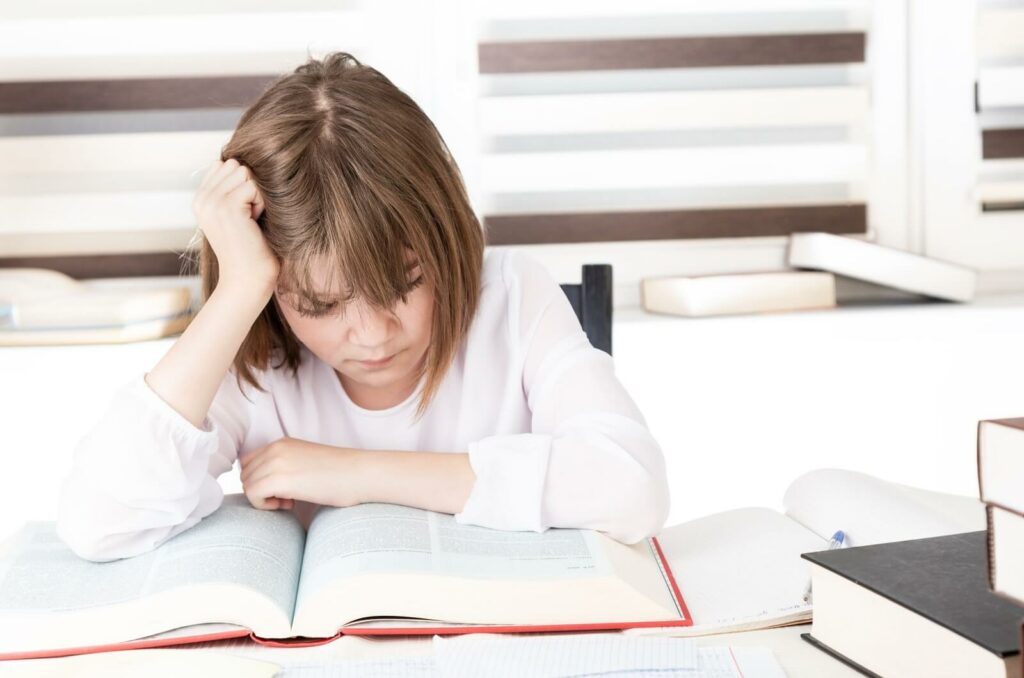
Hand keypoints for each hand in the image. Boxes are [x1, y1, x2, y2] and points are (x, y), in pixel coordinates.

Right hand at [192, 157, 278, 286]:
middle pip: (237, 165)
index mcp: (201, 199)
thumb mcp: (238, 215)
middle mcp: (202, 198)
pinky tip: (255, 221)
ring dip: (258, 194)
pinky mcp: (226, 206)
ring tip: (252, 219)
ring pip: (246, 172)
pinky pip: (254, 185)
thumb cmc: (251, 250)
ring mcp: (212, 201)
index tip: (245, 211)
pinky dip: (262, 202)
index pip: (225, 165)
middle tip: (250, 216)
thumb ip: (233, 189)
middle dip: (251, 187)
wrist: (247, 280)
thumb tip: (239, 160)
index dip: (243, 184)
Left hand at [238, 437, 365, 510]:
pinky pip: (253, 495)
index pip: (248, 462)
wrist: (360, 474)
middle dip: (261, 490)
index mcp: (281, 443)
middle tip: (286, 498)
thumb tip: (264, 487)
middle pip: (245, 475)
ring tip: (289, 501)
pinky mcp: (279, 479)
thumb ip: (284, 466)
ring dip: (264, 498)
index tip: (282, 489)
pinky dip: (265, 505)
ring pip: (247, 485)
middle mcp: (275, 448)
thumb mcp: (306, 462)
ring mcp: (276, 462)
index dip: (260, 479)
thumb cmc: (340, 474)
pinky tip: (289, 504)